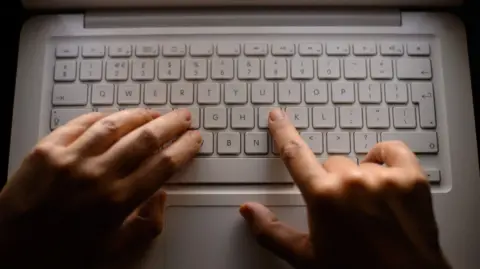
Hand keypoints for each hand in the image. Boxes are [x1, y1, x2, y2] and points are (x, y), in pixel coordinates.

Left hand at [0, 108, 201, 268]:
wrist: (9, 247)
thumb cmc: (60, 251)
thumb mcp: (112, 248)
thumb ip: (146, 225)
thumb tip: (161, 197)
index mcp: (117, 201)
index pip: (163, 164)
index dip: (184, 148)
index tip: (193, 139)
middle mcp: (98, 175)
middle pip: (146, 138)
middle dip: (171, 124)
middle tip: (183, 117)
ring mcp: (72, 158)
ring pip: (116, 124)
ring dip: (140, 115)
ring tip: (153, 113)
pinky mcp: (48, 148)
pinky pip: (82, 122)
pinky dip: (103, 116)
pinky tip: (114, 116)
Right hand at [240, 109, 450, 268]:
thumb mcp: (306, 257)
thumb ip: (272, 231)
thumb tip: (250, 211)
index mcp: (324, 197)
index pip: (295, 153)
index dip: (283, 132)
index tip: (278, 117)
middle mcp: (353, 182)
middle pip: (331, 164)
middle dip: (331, 183)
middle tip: (341, 211)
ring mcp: (384, 178)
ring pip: (359, 162)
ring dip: (359, 179)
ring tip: (367, 208)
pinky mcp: (412, 178)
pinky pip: (391, 150)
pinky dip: (385, 159)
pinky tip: (382, 177)